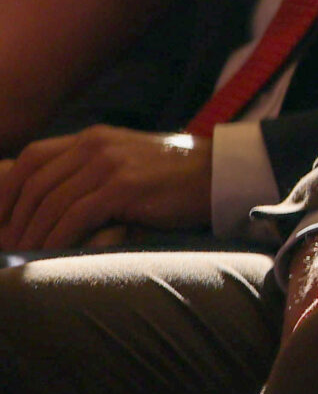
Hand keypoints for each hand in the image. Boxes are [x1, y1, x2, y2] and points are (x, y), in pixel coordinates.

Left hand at [0, 126, 211, 248]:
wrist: (220, 173)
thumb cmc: (174, 176)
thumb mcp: (126, 160)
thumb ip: (92, 168)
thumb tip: (54, 197)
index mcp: (93, 137)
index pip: (32, 158)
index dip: (7, 189)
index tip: (1, 218)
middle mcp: (95, 145)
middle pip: (35, 182)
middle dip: (14, 219)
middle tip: (8, 246)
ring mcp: (109, 164)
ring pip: (50, 202)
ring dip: (32, 234)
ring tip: (25, 256)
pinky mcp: (124, 187)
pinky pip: (74, 216)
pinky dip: (56, 239)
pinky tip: (51, 254)